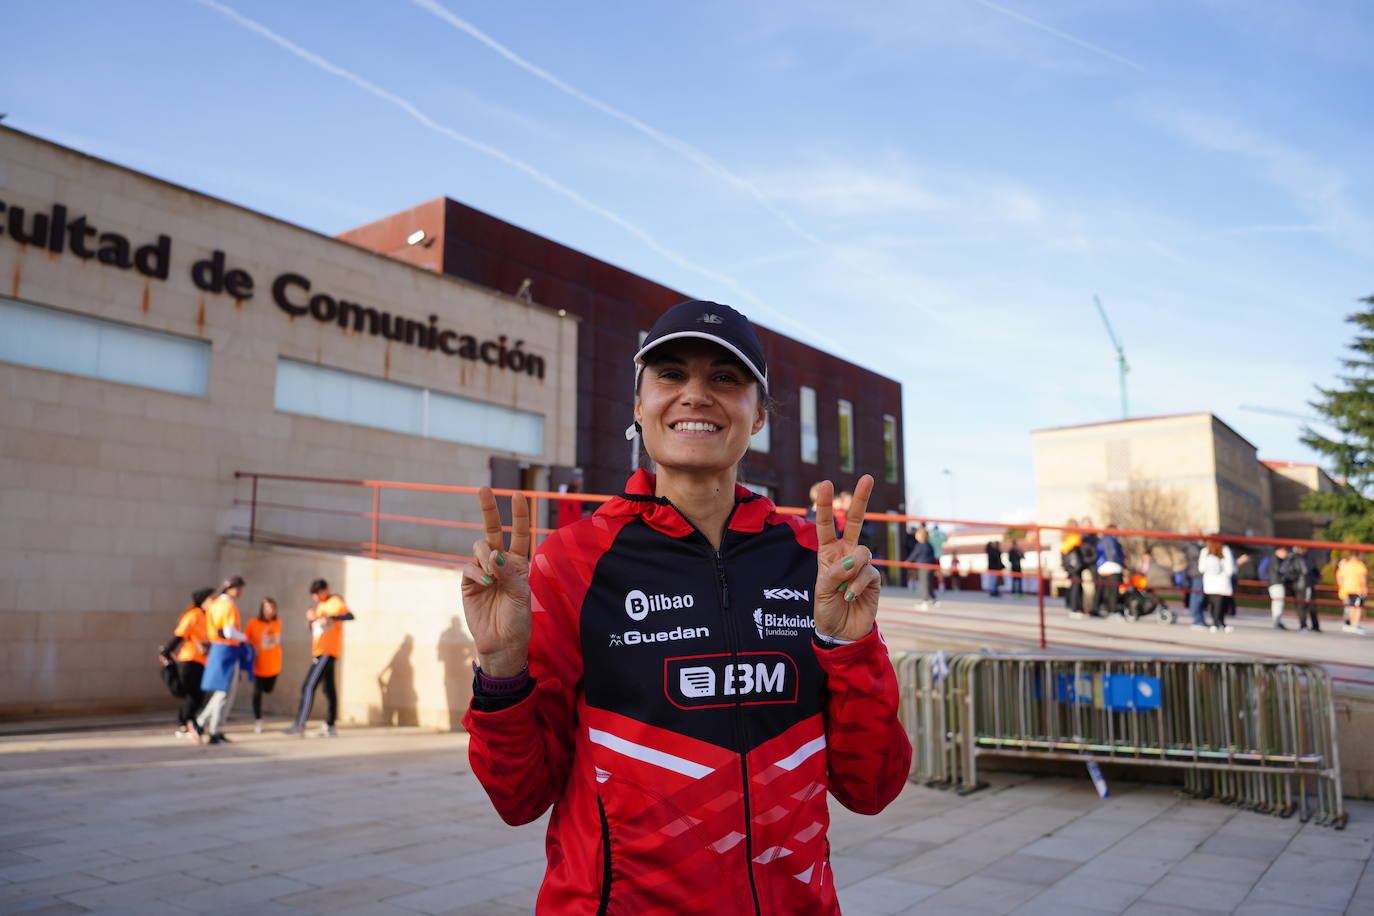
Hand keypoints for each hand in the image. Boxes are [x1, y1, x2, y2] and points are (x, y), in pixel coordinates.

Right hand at [461, 487, 531, 677]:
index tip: (518, 494)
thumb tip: (492, 553)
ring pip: (479, 547)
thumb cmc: (517, 620)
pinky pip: (469, 566)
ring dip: (485, 555)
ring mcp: (482, 571)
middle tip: (483, 488)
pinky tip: (485, 584)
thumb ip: (509, 573)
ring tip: (492, 576)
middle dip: (489, 509)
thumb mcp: (521, 595)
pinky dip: (477, 573)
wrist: (501, 643)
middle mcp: (500, 562)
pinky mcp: (468, 582)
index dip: (518, 515)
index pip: (519, 534)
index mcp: (519, 563)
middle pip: (493, 530)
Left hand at [813, 475, 879, 641]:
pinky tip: (850, 596)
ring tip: (843, 590)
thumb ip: (834, 573)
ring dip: (851, 571)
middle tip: (867, 477)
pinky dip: (858, 585)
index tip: (827, 484)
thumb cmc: (827, 610)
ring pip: (863, 552)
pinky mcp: (874, 579)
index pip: (827, 525)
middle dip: (861, 500)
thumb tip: (853, 560)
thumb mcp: (821, 591)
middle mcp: (846, 554)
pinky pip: (869, 573)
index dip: (827, 505)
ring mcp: (862, 566)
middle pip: (856, 522)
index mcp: (828, 553)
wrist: (842, 633)